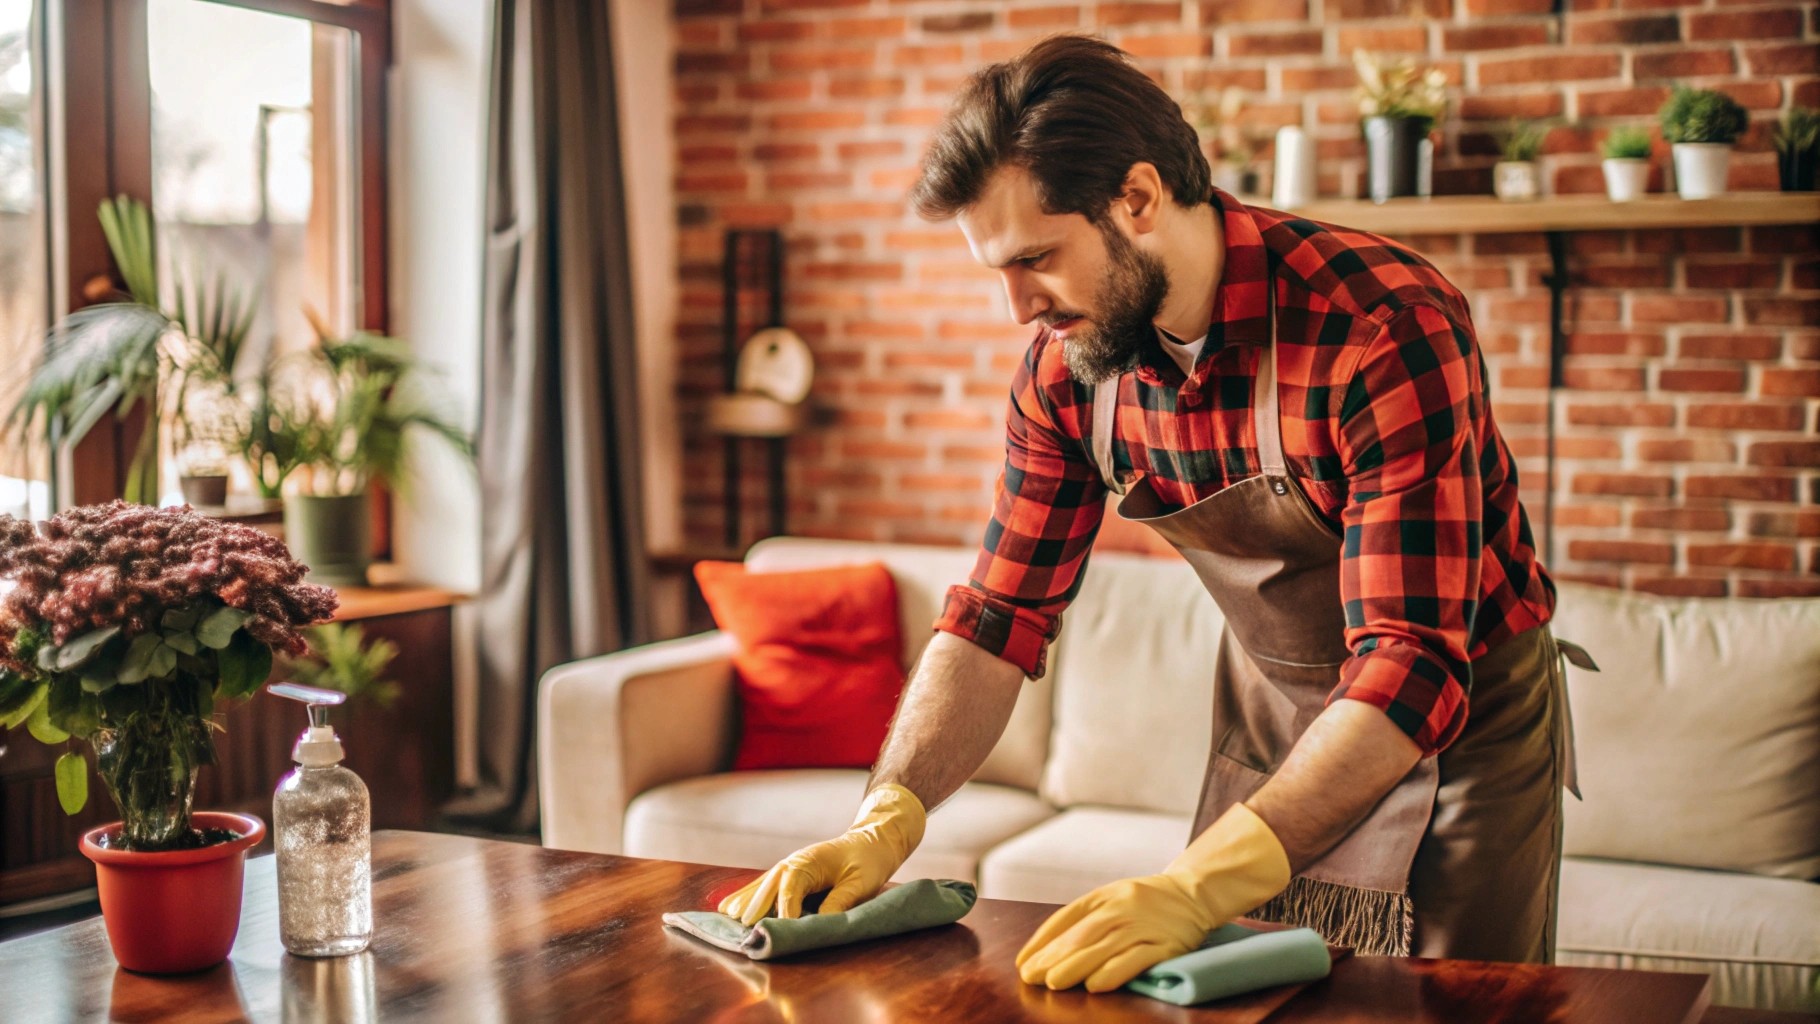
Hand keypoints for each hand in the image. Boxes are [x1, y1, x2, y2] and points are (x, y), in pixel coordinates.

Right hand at [717, 784, 925, 925]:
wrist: (872, 841)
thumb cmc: (867, 861)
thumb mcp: (859, 884)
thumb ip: (839, 902)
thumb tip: (818, 921)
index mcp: (809, 862)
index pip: (790, 889)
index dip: (784, 911)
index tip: (777, 930)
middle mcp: (793, 863)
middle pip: (768, 886)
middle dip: (755, 907)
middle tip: (741, 928)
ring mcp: (789, 867)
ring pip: (762, 886)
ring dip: (745, 902)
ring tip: (725, 916)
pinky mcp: (790, 874)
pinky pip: (765, 887)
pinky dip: (749, 897)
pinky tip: (731, 907)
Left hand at [1016, 803, 1289, 992]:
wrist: (1195, 892)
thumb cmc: (1146, 901)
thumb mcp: (1114, 897)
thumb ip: (1087, 917)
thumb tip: (1049, 948)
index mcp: (1105, 895)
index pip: (1066, 918)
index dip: (1042, 941)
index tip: (1024, 962)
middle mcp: (1122, 907)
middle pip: (1082, 934)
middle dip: (1053, 957)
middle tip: (1031, 977)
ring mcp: (1145, 925)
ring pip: (1104, 947)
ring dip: (1076, 967)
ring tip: (1053, 983)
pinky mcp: (1168, 945)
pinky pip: (1137, 959)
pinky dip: (1114, 972)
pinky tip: (1095, 985)